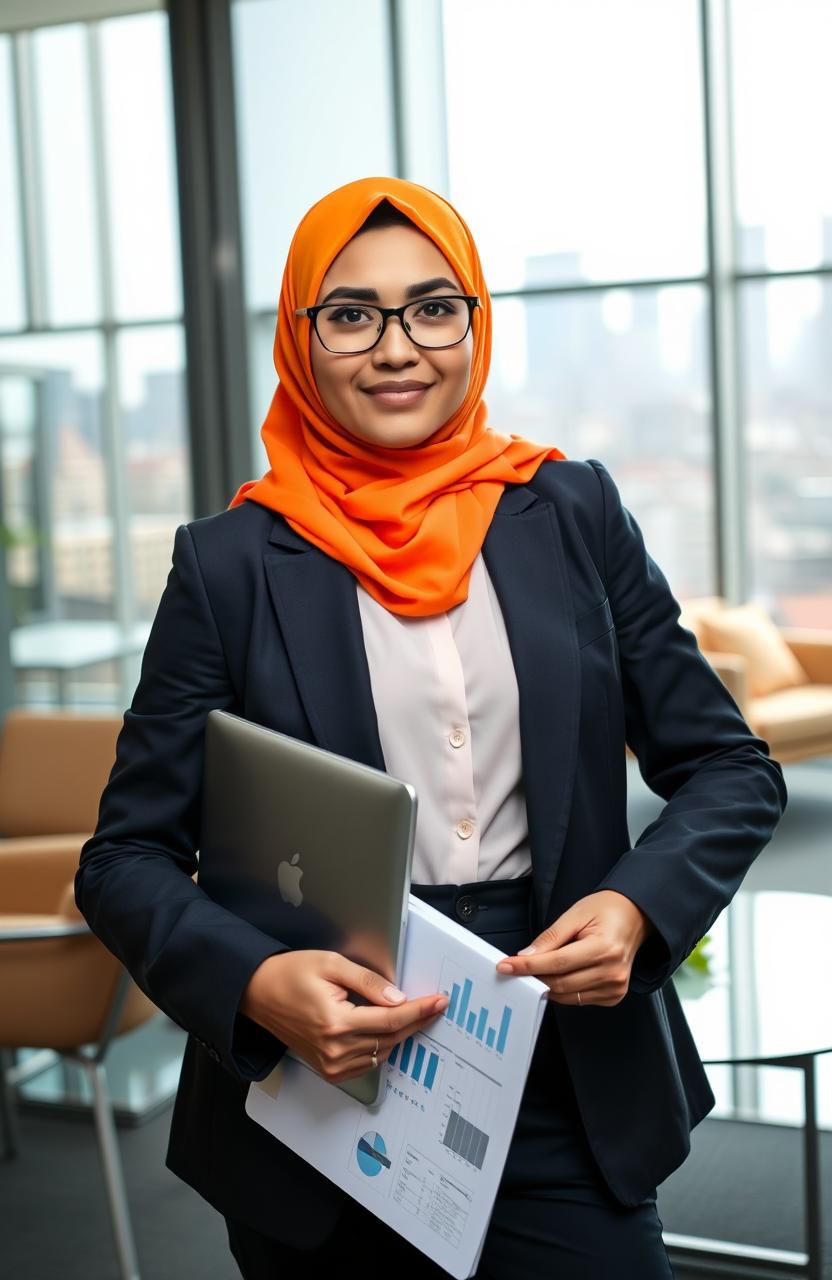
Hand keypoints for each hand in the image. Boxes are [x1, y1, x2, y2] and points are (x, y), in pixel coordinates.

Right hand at [239, 950, 448, 1083]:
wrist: (258, 994)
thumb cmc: (289, 974)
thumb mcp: (331, 964)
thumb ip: (368, 982)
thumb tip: (398, 997)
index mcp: (335, 1023)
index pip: (391, 1020)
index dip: (419, 1010)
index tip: (438, 1001)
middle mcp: (334, 1049)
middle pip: (391, 1038)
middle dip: (417, 1021)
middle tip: (435, 1005)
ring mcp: (330, 1064)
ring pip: (382, 1052)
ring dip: (401, 1035)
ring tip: (415, 1015)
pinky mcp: (328, 1069)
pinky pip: (366, 1062)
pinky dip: (382, 1047)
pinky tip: (388, 1030)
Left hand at [494, 890, 654, 1006]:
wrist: (635, 916)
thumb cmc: (605, 910)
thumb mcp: (575, 915)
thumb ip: (550, 938)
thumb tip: (526, 956)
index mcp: (604, 948)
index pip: (557, 963)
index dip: (528, 965)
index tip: (506, 965)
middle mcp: (612, 971)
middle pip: (560, 983)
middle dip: (533, 977)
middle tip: (513, 969)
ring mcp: (615, 987)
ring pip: (567, 995)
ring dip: (547, 985)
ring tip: (535, 971)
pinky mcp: (613, 996)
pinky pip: (579, 1000)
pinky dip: (563, 991)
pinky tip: (558, 976)